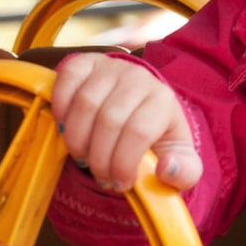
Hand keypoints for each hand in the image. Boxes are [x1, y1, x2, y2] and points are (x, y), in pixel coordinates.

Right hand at [51, 52, 202, 194]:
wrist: (140, 105)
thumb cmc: (158, 138)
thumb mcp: (180, 160)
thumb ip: (185, 173)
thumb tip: (167, 169)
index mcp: (163, 100)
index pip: (138, 132)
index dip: (123, 163)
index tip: (120, 183)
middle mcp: (138, 77)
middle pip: (109, 120)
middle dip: (99, 159)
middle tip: (100, 176)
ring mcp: (110, 67)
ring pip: (85, 105)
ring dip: (77, 140)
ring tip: (84, 157)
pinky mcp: (86, 62)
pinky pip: (67, 80)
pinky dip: (61, 109)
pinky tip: (66, 130)